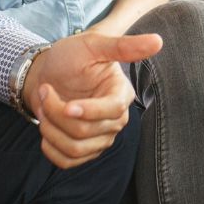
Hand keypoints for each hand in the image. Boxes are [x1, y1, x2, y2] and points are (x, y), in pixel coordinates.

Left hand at [23, 32, 162, 169]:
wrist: (48, 73)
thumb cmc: (71, 56)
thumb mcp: (93, 44)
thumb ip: (124, 46)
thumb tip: (158, 41)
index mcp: (121, 92)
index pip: (114, 110)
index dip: (90, 111)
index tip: (68, 105)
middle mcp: (115, 118)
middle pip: (86, 130)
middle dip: (56, 112)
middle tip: (46, 90)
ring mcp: (101, 137)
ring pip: (75, 148)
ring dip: (50, 128)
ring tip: (45, 106)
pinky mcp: (85, 151)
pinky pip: (67, 162)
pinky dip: (50, 147)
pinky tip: (47, 125)